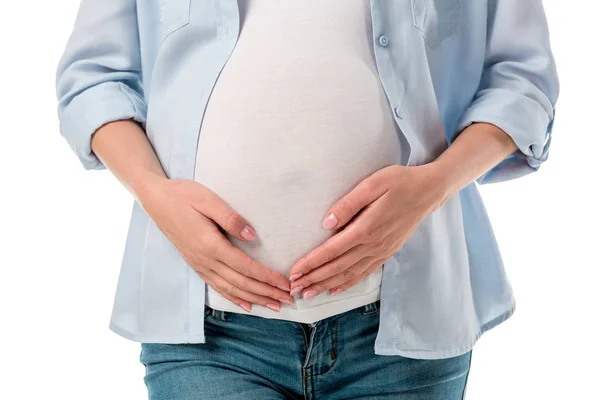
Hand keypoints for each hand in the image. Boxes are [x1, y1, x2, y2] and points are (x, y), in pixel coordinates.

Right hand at [138, 177, 294, 311]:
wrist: (156, 200)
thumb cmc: (184, 196)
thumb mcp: (208, 200)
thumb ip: (231, 218)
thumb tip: (253, 236)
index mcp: (211, 245)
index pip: (246, 267)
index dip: (267, 277)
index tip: (286, 283)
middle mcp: (205, 260)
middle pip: (242, 283)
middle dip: (267, 293)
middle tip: (289, 300)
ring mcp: (200, 265)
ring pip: (231, 289)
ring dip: (255, 299)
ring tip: (275, 306)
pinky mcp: (196, 265)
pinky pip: (218, 287)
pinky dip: (234, 298)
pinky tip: (247, 305)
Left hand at [287, 164, 445, 298]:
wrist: (429, 191)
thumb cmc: (399, 182)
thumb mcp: (373, 184)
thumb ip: (348, 204)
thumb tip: (326, 223)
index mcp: (366, 228)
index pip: (331, 251)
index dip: (311, 263)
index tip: (294, 272)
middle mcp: (373, 245)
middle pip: (337, 268)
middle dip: (314, 279)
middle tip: (294, 289)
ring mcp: (381, 251)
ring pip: (349, 274)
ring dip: (327, 285)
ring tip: (309, 293)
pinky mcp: (387, 252)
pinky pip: (364, 273)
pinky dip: (348, 284)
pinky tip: (335, 290)